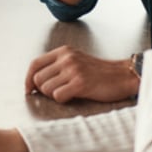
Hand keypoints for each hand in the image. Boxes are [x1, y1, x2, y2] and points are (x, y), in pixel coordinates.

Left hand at [24, 45, 138, 102]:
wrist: (123, 76)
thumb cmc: (99, 72)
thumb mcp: (76, 61)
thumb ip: (57, 67)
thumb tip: (34, 83)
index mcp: (63, 52)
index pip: (34, 64)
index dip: (27, 79)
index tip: (28, 90)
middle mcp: (66, 58)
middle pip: (38, 79)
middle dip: (43, 90)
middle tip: (57, 92)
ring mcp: (73, 70)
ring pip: (46, 89)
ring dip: (54, 95)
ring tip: (69, 92)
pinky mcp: (80, 83)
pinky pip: (58, 96)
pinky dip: (63, 100)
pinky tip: (74, 96)